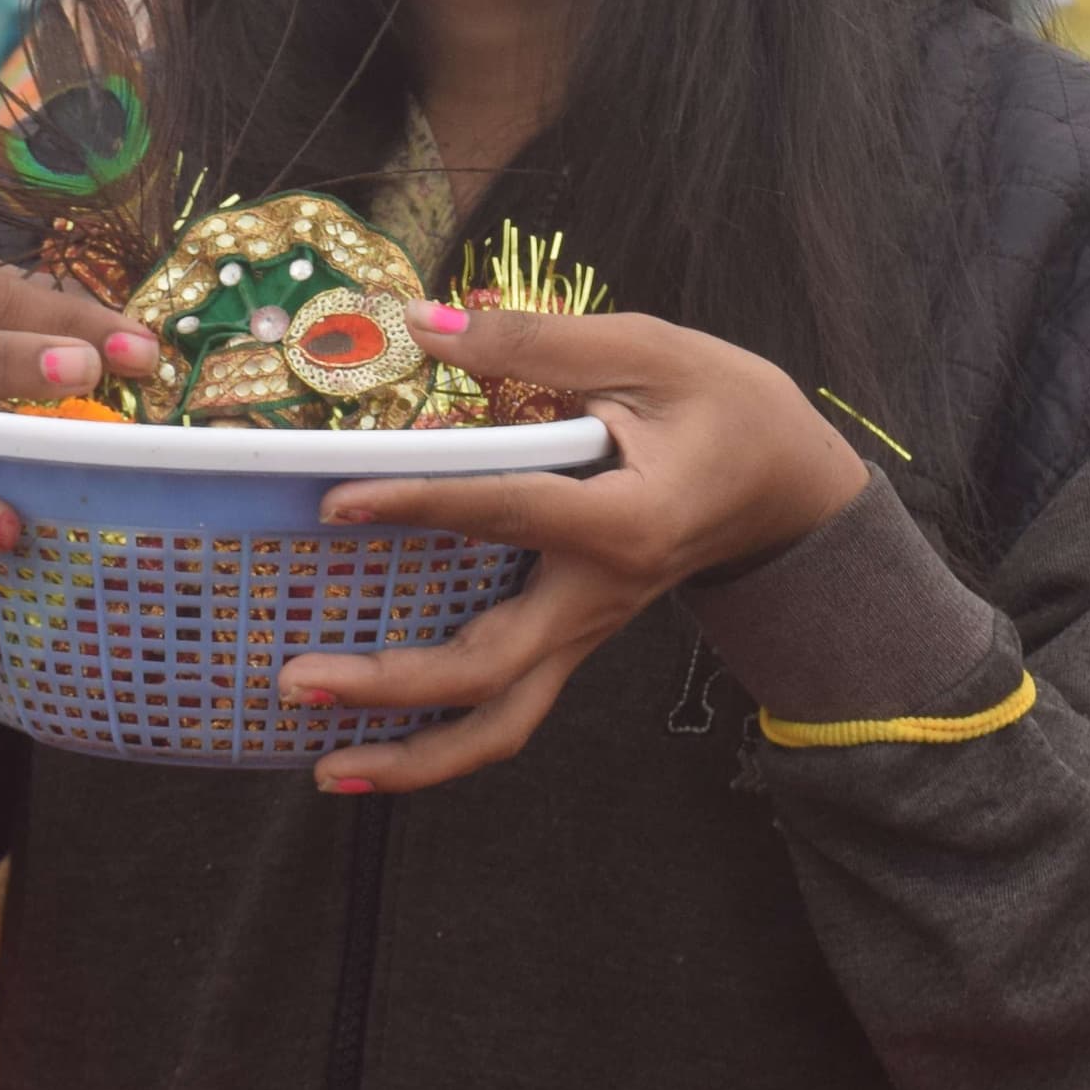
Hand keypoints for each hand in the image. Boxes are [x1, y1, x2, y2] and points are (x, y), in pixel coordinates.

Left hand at [277, 303, 868, 795]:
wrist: (794, 486)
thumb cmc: (729, 407)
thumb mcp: (648, 349)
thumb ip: (533, 340)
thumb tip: (423, 322)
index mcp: (627, 520)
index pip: (507, 514)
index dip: (417, 506)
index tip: (335, 503)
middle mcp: (603, 596)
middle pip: (492, 671)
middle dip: (391, 685)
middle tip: (295, 677)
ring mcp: (590, 631)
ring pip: (503, 725)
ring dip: (412, 757)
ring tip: (322, 767)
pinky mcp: (576, 639)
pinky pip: (509, 711)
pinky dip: (440, 743)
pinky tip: (368, 747)